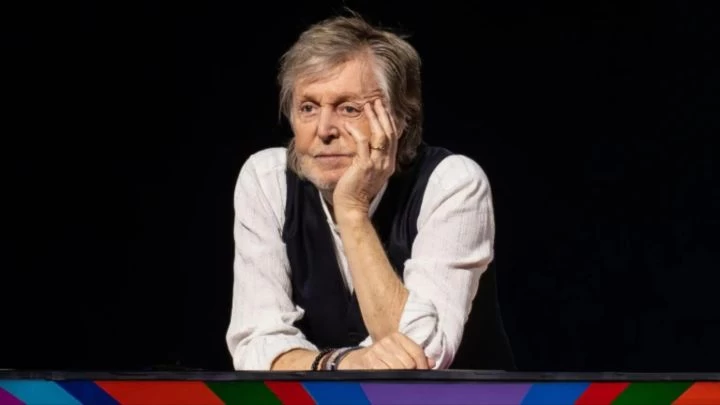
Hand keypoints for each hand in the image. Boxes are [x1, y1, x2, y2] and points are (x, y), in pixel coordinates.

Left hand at [333, 99, 398, 217]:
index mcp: (388, 164)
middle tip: (377, 101)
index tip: (384, 109)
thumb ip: (370, 158)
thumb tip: (365, 144)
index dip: (389, 122)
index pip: (393, 138)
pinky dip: (355, 131)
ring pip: (380, 135)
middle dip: (384, 115)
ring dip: (374, 118)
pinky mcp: (364, 166)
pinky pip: (362, 143)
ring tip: (368, 105)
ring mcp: (377, 164)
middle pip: (390, 133)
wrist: (353, 207)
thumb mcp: (368, 172)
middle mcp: (386, 163)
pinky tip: (347, 124)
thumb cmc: (356, 191)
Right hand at [337, 332, 435, 369]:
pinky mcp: (368, 361)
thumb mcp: (399, 352)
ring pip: (398, 370)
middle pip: (409, 363)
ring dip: (398, 377)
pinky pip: (385, 374)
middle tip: (406, 377)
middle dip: (410, 373)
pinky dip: (387, 378)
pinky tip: (385, 377)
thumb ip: (415, 356)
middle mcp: (387, 341)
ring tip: (394, 377)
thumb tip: (432, 362)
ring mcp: (376, 351)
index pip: (417, 352)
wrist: (355, 360)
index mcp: (397, 337)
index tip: (421, 372)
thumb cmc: (381, 357)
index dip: (422, 366)